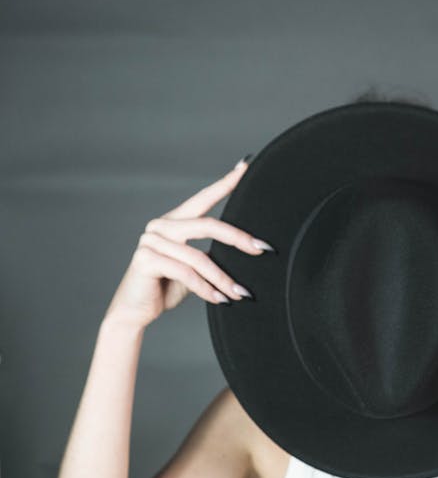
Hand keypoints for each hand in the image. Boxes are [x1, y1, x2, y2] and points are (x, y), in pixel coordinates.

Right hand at [103, 159, 273, 329]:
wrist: (135, 311)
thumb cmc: (165, 288)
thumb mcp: (194, 269)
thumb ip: (210, 256)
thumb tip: (247, 251)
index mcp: (173, 222)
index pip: (203, 198)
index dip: (225, 183)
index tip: (246, 166)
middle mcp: (160, 226)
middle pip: (207, 225)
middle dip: (238, 238)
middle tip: (262, 249)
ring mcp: (150, 240)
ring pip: (198, 257)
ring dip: (223, 278)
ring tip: (240, 294)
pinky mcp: (146, 259)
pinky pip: (185, 273)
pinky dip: (206, 289)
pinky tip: (219, 300)